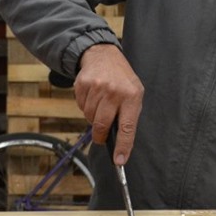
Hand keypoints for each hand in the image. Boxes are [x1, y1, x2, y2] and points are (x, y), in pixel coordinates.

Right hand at [74, 43, 144, 165]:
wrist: (103, 55)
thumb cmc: (122, 79)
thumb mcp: (134, 93)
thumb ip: (128, 115)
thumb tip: (120, 142)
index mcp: (132, 96)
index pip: (127, 127)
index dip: (123, 146)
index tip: (119, 161)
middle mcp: (114, 92)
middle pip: (102, 125)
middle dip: (100, 135)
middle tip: (101, 135)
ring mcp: (97, 87)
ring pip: (89, 117)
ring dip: (93, 117)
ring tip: (100, 104)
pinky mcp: (82, 85)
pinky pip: (81, 107)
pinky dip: (85, 107)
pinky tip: (92, 96)